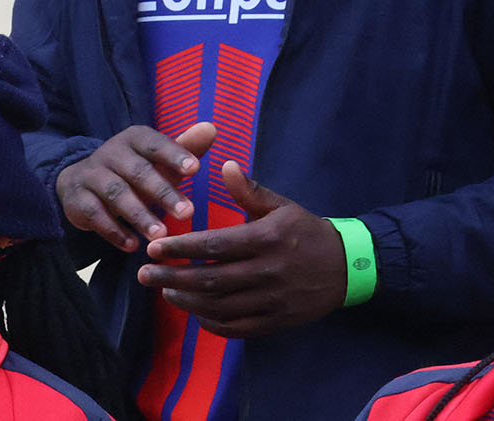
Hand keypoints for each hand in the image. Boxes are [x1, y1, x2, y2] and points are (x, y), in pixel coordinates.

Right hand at [57, 123, 217, 252]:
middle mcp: (111, 153)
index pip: (155, 144)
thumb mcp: (158, 160)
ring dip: (139, 215)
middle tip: (188, 213)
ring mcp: (91, 176)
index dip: (174, 155)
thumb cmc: (133, 171)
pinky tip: (132, 246)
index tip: (195, 169)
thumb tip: (212, 129)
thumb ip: (185, 148)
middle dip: (163, 192)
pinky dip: (114, 231)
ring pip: (116, 194)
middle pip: (137, 172)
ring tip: (162, 235)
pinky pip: (95, 215)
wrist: (81, 182)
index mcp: (134, 139)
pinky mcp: (77, 199)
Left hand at [136, 161, 347, 337]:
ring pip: (220, 307)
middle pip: (211, 279)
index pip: (215, 245)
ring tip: (164, 290)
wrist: (348, 267)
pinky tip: (194, 313)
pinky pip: (237, 327)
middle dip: (173, 277)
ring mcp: (272, 301)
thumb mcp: (283, 205)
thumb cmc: (307, 231)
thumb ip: (250, 191)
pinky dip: (211, 323)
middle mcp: (267, 272)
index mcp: (266, 239)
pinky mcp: (276, 322)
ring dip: (187, 300)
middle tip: (145, 274)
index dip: (182, 248)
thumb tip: (225, 165)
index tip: (154, 248)